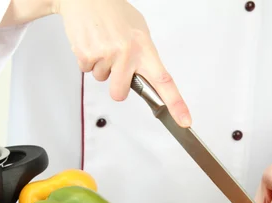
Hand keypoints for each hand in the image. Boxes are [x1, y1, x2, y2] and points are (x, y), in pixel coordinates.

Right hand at [56, 0, 191, 126]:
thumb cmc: (114, 13)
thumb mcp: (138, 31)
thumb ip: (143, 56)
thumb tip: (145, 78)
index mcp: (144, 48)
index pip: (164, 81)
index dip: (176, 104)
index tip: (184, 120)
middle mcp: (127, 53)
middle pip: (120, 93)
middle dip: (115, 85)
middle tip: (114, 63)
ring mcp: (106, 55)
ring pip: (101, 79)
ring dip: (100, 66)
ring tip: (102, 43)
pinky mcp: (86, 54)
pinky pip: (86, 70)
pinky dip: (87, 59)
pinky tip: (91, 42)